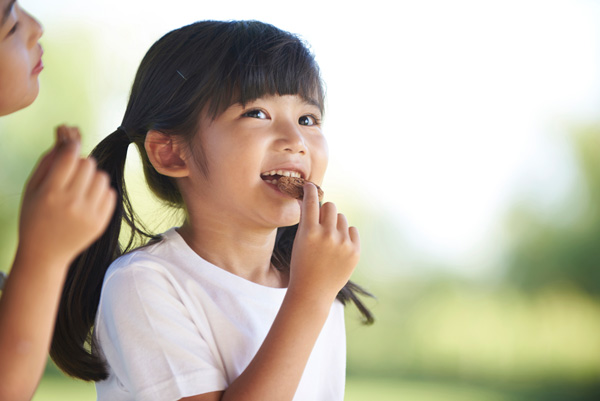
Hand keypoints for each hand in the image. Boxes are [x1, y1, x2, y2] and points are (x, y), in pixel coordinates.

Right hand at [16, 125, 116, 265]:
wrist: (45, 254)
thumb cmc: (35, 217)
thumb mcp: (32, 188)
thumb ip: (48, 160)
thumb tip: (64, 135)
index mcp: (50, 192)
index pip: (70, 155)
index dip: (72, 144)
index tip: (71, 142)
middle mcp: (71, 203)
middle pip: (88, 163)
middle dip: (80, 163)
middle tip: (71, 174)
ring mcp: (89, 214)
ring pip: (102, 177)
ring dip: (92, 177)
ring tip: (79, 188)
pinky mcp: (101, 222)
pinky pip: (110, 193)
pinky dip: (100, 192)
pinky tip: (87, 200)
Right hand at [288, 183, 359, 303]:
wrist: (313, 291)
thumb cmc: (302, 264)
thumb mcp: (299, 241)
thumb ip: (309, 221)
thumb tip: (318, 200)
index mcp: (309, 231)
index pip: (312, 201)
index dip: (310, 190)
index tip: (310, 186)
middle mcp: (327, 235)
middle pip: (331, 206)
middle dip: (326, 211)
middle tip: (321, 223)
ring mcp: (343, 243)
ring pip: (342, 218)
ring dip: (336, 224)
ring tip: (329, 242)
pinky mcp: (355, 251)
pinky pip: (352, 230)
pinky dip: (346, 235)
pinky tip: (338, 248)